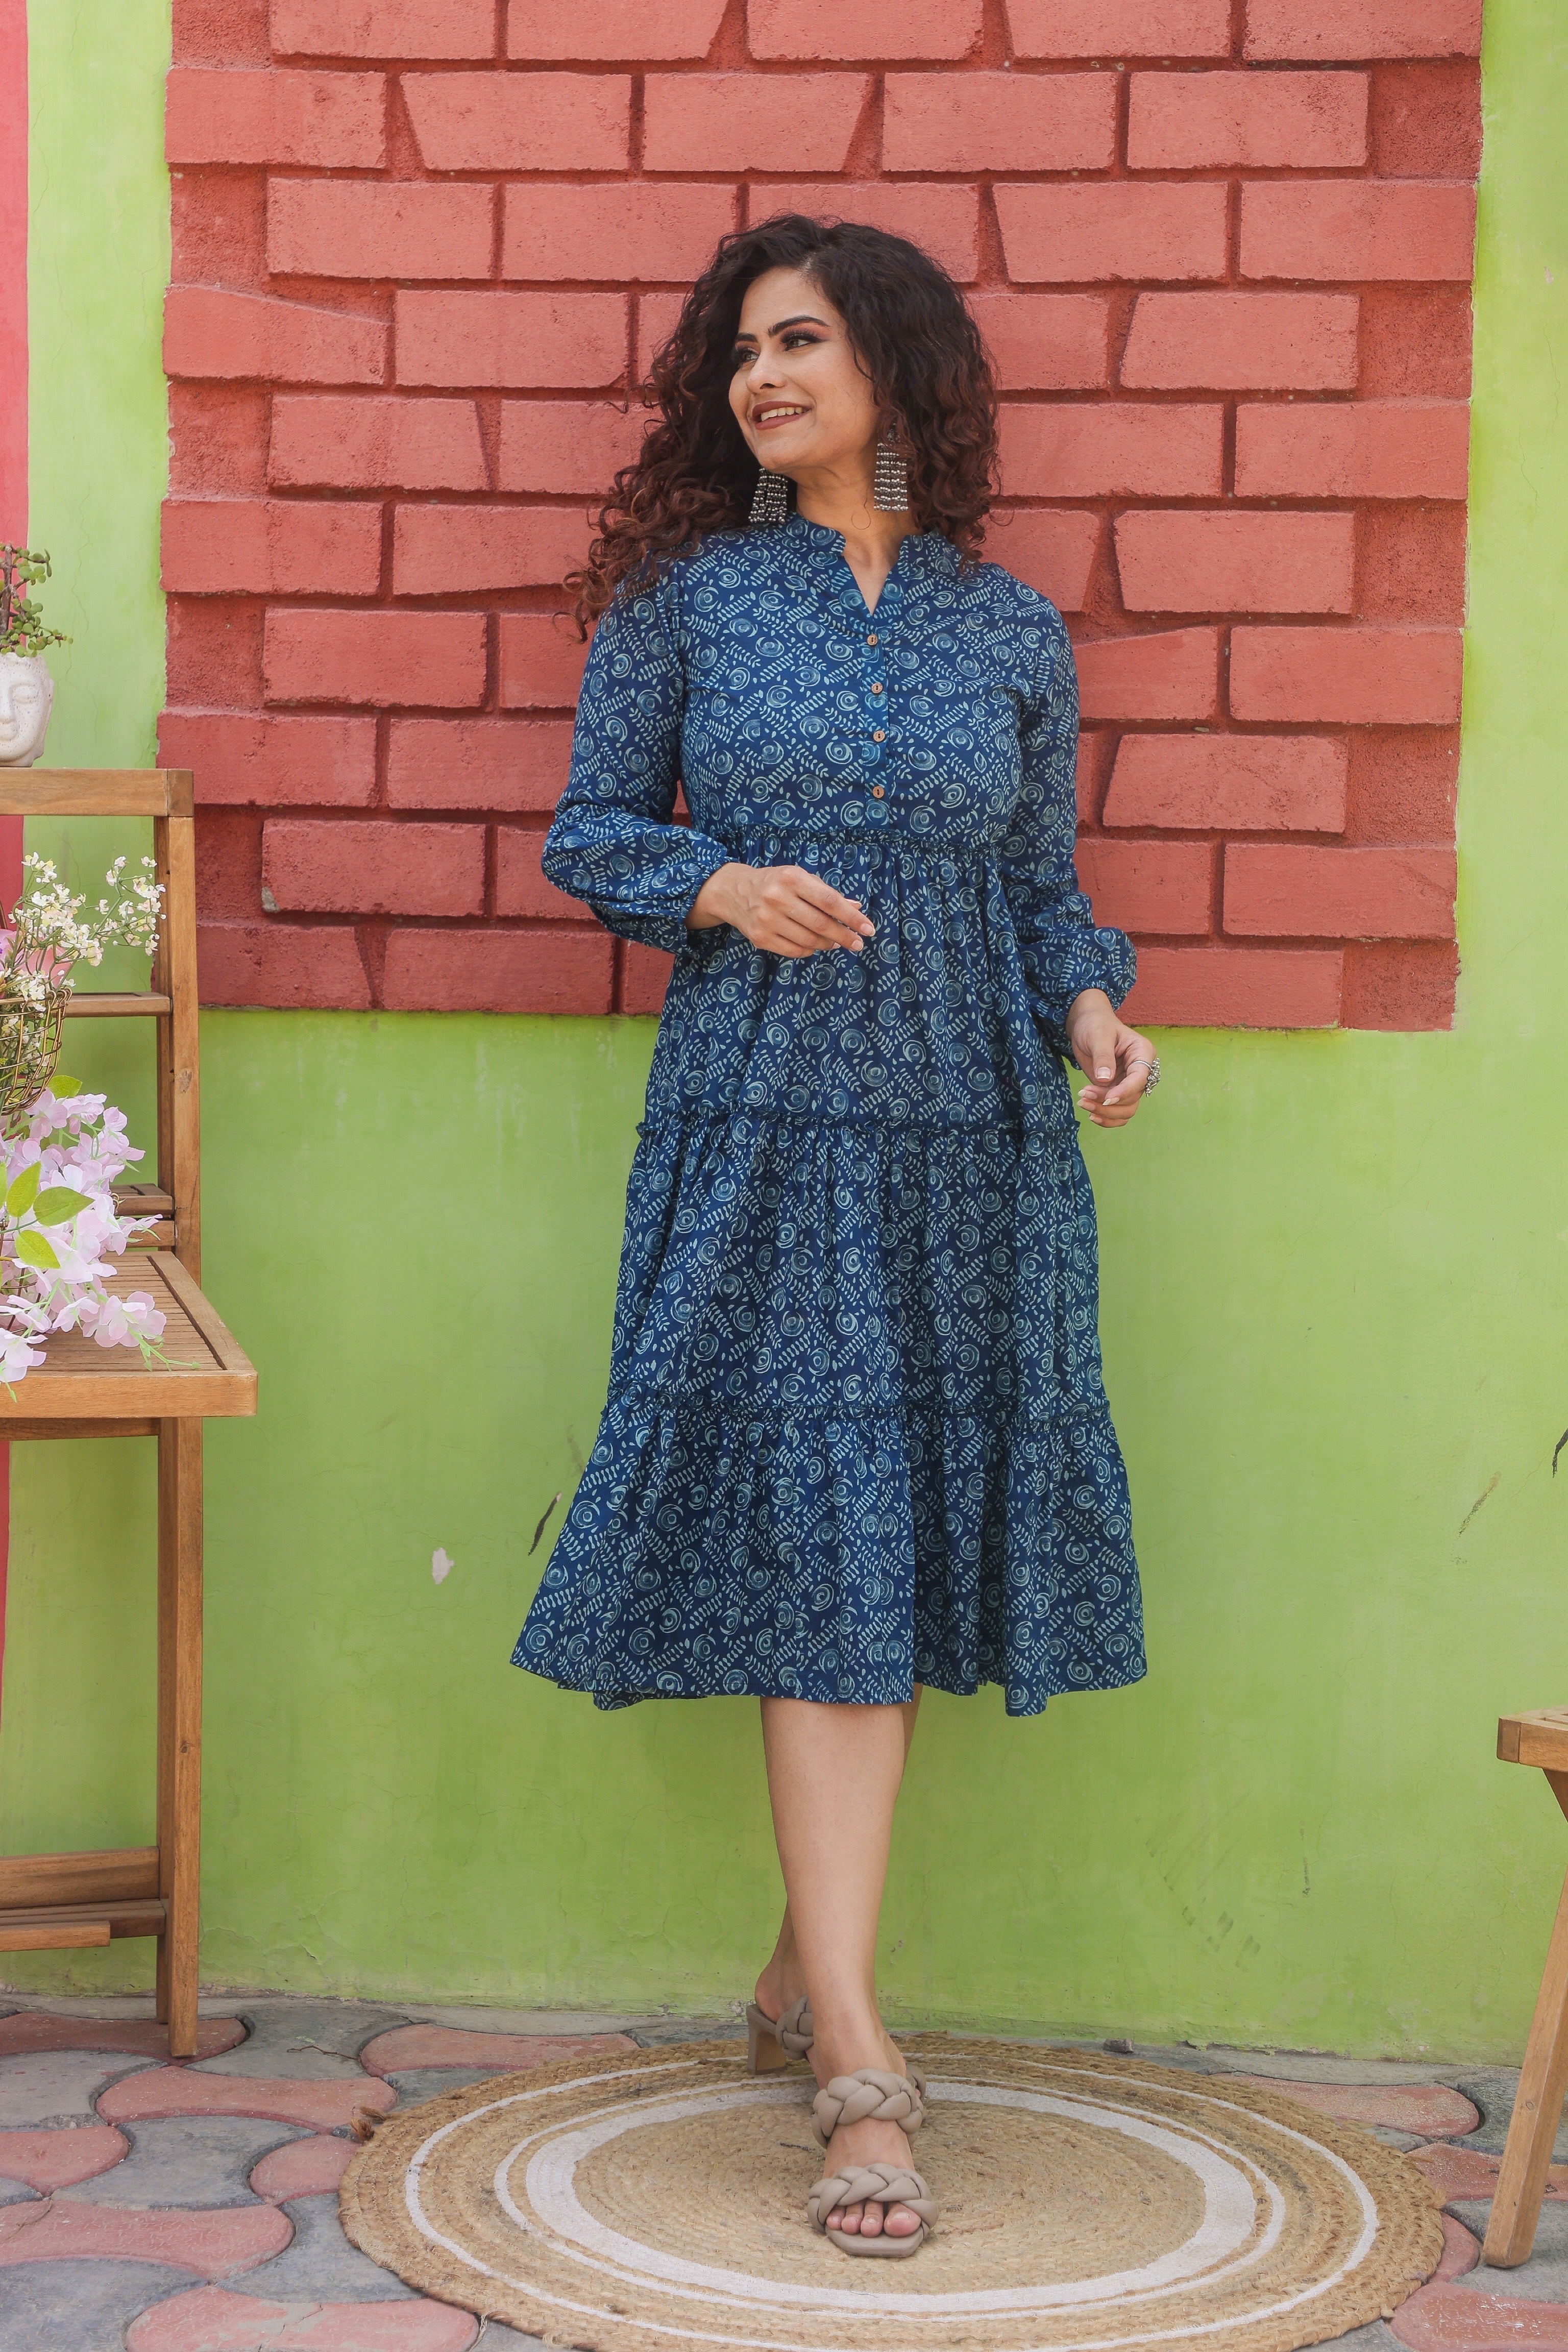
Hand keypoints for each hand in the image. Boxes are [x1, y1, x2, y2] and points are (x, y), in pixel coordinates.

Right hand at [687, 862, 875, 957]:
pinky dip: (810, 950)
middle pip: (821, 924)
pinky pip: (794, 950)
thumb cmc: (775, 883)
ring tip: (836, 942)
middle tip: (858, 943)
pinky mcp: (760, 938)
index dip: (852, 917)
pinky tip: (815, 945)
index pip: (829, 901)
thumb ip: (827, 893)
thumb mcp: (800, 878)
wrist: (734, 892)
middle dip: (844, 936)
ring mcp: (767, 920)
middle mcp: (777, 898)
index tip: (868, 929)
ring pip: (809, 940)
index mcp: (791, 878)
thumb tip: (856, 906)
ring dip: (828, 944)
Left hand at [1066, 989, 1156, 1128]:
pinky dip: (1107, 1117)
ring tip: (1082, 1103)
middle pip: (1133, 1098)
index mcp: (1142, 1053)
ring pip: (1127, 1110)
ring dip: (1106, 1113)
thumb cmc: (1095, 1024)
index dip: (1125, 1091)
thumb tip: (1105, 1080)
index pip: (1139, 1078)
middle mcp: (1140, 1071)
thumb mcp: (1098, 1036)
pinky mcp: (1117, 1091)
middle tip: (1083, 1095)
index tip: (1107, 1098)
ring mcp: (1129, 1083)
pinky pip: (1118, 1112)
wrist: (1086, 1025)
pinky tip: (1091, 1114)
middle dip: (1108, 1102)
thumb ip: (1103, 1057)